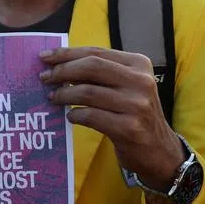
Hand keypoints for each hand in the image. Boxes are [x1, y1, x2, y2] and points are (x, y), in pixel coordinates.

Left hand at [42, 47, 183, 189]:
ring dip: (64, 94)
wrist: (160, 151)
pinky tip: (70, 116)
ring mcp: (137, 105)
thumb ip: (101, 73)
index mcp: (139, 64)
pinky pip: (91, 116)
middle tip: (44, 77)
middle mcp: (141, 81)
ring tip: (53, 97)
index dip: (68, 53)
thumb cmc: (135, 114)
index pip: (97, 52)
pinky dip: (75, 115)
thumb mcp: (127, 86)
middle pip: (92, 67)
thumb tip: (60, 63)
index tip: (45, 56)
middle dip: (63, 70)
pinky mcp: (129, 128)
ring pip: (88, 92)